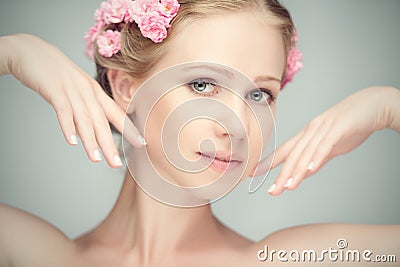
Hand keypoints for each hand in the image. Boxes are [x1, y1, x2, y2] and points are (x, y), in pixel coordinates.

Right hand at [0, 34, 144, 167]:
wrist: (30, 51)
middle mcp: (87, 91)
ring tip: (96, 158)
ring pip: (84, 118)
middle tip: (116, 163)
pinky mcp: (54, 89)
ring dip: (91, 140)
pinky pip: (63, 110)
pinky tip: (72, 141)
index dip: (129, 129)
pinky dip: (68, 126)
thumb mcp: (75, 89)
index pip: (116, 113)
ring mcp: (71, 90)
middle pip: (102, 121)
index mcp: (95, 92)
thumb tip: (89, 130)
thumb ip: (84, 108)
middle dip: (110, 143)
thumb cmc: (54, 73)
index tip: (141, 143)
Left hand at [252, 86, 398, 194]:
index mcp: (308, 134)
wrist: (374, 105)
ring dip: (296, 171)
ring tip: (287, 186)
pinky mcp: (339, 128)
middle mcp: (311, 130)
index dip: (268, 162)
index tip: (254, 173)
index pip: (284, 151)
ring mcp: (324, 128)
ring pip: (306, 152)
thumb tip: (304, 173)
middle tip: (272, 190)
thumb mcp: (331, 146)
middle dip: (281, 174)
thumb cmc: (352, 125)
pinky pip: (325, 145)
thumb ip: (317, 159)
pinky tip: (310, 169)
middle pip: (292, 155)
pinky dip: (317, 157)